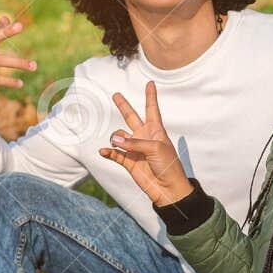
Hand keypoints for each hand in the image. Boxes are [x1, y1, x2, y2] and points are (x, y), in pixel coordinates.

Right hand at [98, 81, 194, 205]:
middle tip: (116, 95)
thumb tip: (114, 141)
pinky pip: (113, 153)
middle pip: (131, 117)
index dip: (151, 96)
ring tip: (117, 144)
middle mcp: (144, 137)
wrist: (168, 189)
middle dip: (123, 106)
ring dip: (116, 138)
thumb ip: (134, 143)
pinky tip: (104, 151)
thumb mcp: (155, 149)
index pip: (152, 109)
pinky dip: (108, 152)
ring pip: (118, 137)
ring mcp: (135, 149)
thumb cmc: (168, 165)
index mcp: (156, 131)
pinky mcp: (128, 162)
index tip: (151, 83)